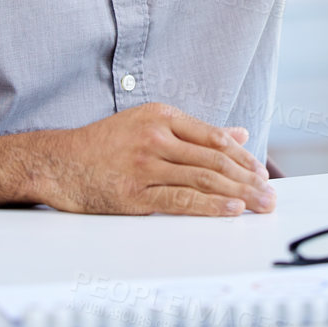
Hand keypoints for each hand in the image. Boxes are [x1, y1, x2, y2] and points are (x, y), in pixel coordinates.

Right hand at [35, 103, 275, 216]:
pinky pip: (181, 200)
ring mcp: (144, 164)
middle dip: (248, 179)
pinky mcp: (134, 193)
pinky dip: (210, 206)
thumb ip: (194, 131)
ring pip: (203, 178)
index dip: (243, 157)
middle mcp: (155, 137)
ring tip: (259, 205)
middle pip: (214, 159)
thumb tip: (239, 135)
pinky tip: (231, 211)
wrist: (57, 162)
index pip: (213, 137)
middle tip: (270, 194)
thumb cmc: (103, 145)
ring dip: (238, 194)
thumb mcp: (148, 125)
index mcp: (161, 116)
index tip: (261, 172)